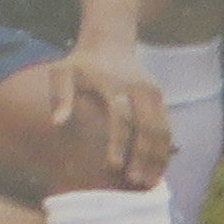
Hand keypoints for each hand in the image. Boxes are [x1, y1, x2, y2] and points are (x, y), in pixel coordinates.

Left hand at [45, 42, 175, 191]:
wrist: (109, 41)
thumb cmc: (80, 63)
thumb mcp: (62, 72)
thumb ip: (60, 96)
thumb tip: (57, 124)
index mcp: (114, 84)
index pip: (120, 117)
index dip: (118, 142)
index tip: (114, 166)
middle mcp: (138, 89)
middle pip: (148, 127)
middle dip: (144, 157)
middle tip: (136, 182)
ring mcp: (153, 93)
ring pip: (163, 130)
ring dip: (159, 158)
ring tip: (150, 183)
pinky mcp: (159, 98)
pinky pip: (167, 127)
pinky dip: (165, 150)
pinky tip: (158, 170)